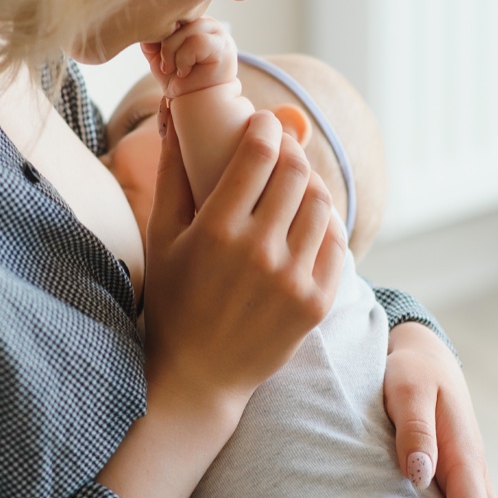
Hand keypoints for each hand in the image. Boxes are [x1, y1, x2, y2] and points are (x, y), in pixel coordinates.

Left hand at [142, 17, 238, 96]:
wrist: (195, 103)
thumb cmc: (180, 81)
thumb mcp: (160, 56)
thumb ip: (153, 39)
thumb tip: (146, 25)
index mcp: (194, 22)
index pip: (172, 14)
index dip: (161, 32)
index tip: (159, 54)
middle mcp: (207, 23)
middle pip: (178, 19)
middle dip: (165, 45)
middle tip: (166, 67)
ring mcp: (218, 33)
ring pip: (186, 30)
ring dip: (173, 53)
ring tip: (176, 70)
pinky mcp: (223, 45)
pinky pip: (196, 42)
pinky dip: (184, 59)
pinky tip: (185, 72)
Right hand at [142, 100, 346, 415]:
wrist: (198, 375)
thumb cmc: (172, 302)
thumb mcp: (161, 238)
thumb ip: (171, 177)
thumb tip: (176, 123)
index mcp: (217, 230)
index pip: (259, 155)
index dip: (266, 128)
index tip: (264, 124)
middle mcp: (258, 252)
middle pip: (297, 174)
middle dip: (291, 150)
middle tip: (283, 148)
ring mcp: (292, 280)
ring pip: (323, 205)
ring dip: (312, 185)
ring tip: (298, 184)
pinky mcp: (315, 303)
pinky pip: (337, 245)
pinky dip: (327, 224)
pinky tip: (311, 221)